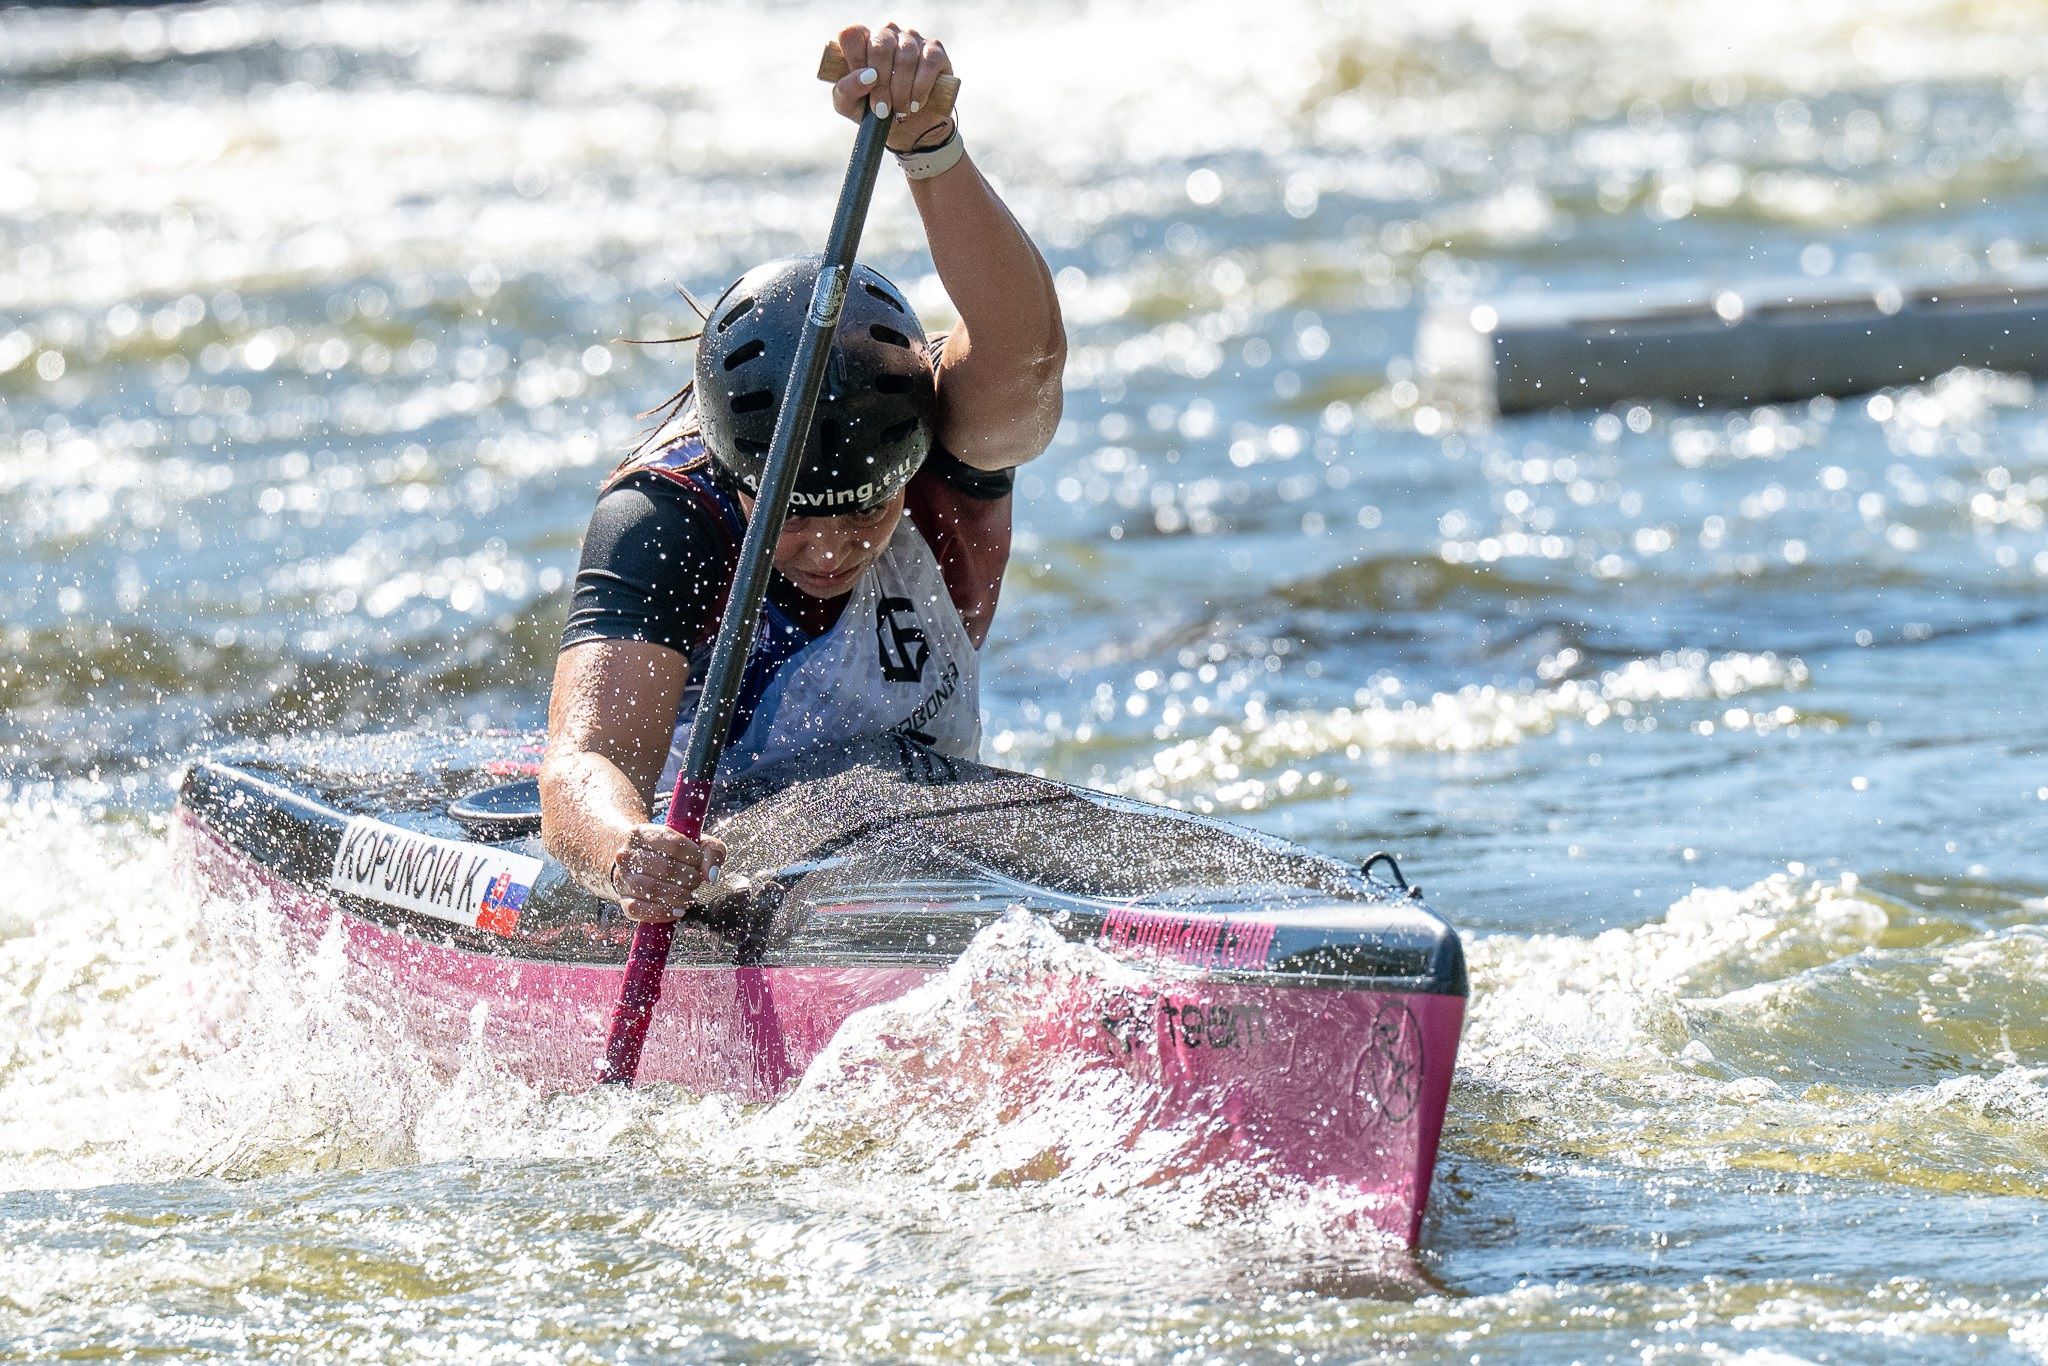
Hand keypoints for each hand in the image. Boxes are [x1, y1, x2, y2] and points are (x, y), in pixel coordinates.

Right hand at [608, 823, 727, 923]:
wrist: (635, 861)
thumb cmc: (668, 852)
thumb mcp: (692, 843)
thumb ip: (712, 851)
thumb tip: (712, 875)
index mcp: (642, 833)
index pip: (674, 844)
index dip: (694, 857)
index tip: (698, 863)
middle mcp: (626, 855)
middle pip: (665, 869)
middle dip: (689, 879)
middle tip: (695, 882)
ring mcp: (622, 878)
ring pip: (652, 889)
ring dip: (678, 896)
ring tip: (688, 897)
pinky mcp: (623, 900)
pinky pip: (639, 909)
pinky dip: (662, 912)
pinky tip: (676, 910)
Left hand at [831, 22, 954, 152]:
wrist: (909, 127)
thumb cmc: (874, 110)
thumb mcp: (850, 106)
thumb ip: (846, 90)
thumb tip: (867, 76)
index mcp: (861, 41)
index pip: (851, 34)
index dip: (856, 59)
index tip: (865, 86)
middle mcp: (886, 34)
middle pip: (880, 45)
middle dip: (881, 84)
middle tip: (883, 111)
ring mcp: (911, 39)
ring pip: (906, 55)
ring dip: (902, 90)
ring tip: (900, 111)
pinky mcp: (935, 50)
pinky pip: (929, 62)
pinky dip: (921, 87)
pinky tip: (916, 103)